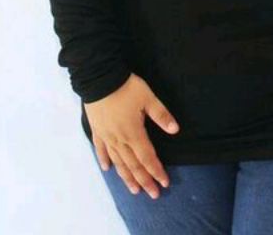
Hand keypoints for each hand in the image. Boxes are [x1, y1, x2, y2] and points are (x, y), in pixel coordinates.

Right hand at [84, 72, 180, 199]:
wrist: (99, 78)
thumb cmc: (126, 87)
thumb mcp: (148, 98)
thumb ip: (161, 115)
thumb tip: (176, 130)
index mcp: (134, 133)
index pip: (147, 157)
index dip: (156, 171)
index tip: (164, 183)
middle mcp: (119, 139)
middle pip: (133, 165)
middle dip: (145, 180)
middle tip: (153, 194)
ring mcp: (106, 136)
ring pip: (118, 162)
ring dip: (127, 177)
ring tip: (134, 190)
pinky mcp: (97, 130)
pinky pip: (101, 150)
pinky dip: (105, 160)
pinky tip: (108, 169)